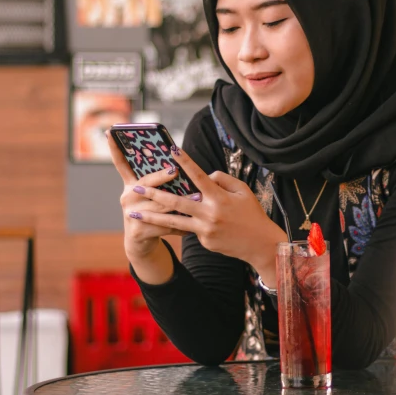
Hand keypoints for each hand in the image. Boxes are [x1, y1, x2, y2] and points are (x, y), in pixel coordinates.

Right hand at [106, 131, 190, 262]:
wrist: (141, 243)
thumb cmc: (152, 213)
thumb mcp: (151, 197)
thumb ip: (159, 183)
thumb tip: (178, 166)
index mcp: (130, 186)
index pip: (121, 164)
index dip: (114, 149)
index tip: (110, 132)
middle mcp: (128, 197)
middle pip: (146, 184)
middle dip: (161, 176)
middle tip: (174, 170)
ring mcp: (131, 214)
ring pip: (160, 205)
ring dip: (180, 201)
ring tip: (197, 196)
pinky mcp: (138, 230)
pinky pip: (165, 225)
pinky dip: (180, 225)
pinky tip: (191, 227)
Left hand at [123, 145, 286, 276]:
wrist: (260, 245)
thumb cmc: (252, 213)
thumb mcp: (243, 190)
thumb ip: (222, 180)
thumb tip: (205, 175)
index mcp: (219, 197)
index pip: (198, 175)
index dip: (185, 161)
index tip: (171, 150)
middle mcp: (210, 213)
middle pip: (176, 202)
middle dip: (153, 193)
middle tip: (135, 187)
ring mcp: (205, 229)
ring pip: (173, 221)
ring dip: (152, 216)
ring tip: (135, 212)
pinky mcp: (204, 241)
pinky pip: (190, 229)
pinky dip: (184, 223)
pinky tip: (175, 223)